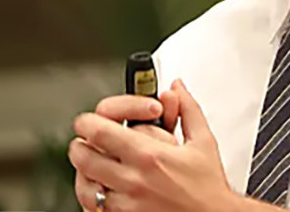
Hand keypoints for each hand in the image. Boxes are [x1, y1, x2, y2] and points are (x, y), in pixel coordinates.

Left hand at [69, 79, 238, 211]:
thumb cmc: (208, 188)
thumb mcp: (203, 142)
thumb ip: (188, 110)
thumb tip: (176, 89)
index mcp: (149, 156)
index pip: (99, 131)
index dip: (88, 121)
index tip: (91, 120)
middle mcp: (133, 181)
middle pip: (82, 156)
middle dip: (81, 144)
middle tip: (88, 141)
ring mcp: (125, 205)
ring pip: (83, 184)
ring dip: (85, 172)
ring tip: (96, 165)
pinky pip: (93, 208)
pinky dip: (93, 197)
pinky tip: (104, 188)